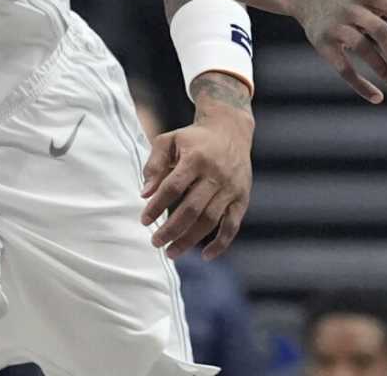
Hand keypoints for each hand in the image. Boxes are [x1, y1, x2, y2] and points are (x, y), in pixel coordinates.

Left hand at [140, 75, 252, 260]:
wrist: (230, 129)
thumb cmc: (193, 138)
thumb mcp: (169, 140)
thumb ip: (154, 165)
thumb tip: (145, 194)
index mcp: (196, 158)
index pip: (173, 187)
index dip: (157, 206)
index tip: (144, 220)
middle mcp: (216, 173)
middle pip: (191, 208)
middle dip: (171, 229)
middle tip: (155, 242)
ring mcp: (231, 187)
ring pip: (210, 220)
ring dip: (189, 240)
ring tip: (171, 252)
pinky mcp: (242, 197)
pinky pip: (232, 225)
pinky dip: (221, 243)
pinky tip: (205, 256)